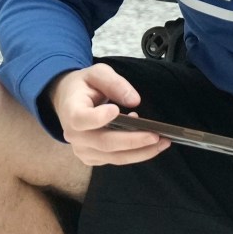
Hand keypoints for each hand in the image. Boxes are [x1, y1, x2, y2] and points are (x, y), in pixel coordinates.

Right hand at [51, 66, 169, 166]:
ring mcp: (82, 150)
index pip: (81, 119)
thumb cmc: (84, 86)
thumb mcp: (97, 74)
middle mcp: (74, 135)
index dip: (97, 118)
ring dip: (140, 152)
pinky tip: (148, 142)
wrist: (70, 102)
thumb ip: (114, 83)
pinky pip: (116, 160)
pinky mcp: (93, 158)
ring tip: (163, 142)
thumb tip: (134, 101)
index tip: (115, 110)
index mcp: (71, 111)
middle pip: (104, 143)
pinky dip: (135, 153)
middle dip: (133, 141)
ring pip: (114, 157)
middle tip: (156, 136)